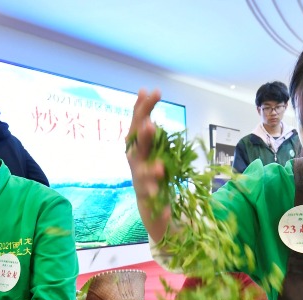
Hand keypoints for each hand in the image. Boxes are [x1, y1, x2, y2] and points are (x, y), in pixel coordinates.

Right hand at [124, 89, 170, 240]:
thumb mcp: (150, 143)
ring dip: (151, 173)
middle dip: (144, 138)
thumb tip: (144, 90)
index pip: (138, 123)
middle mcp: (135, 162)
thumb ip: (146, 120)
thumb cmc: (150, 168)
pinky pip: (155, 203)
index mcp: (135, 146)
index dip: (144, 108)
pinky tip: (166, 206)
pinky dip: (160, 205)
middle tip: (151, 125)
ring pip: (144, 177)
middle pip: (139, 148)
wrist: (150, 205)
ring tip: (160, 169)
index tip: (155, 92)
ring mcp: (141, 182)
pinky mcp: (150, 201)